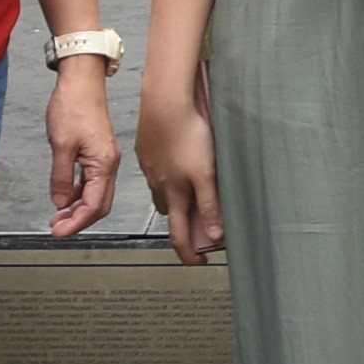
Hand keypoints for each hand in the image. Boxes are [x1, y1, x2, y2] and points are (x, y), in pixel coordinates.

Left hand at [45, 59, 121, 241]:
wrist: (81, 80)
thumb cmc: (74, 104)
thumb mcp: (61, 144)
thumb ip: (61, 177)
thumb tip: (61, 202)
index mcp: (103, 163)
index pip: (93, 205)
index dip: (76, 223)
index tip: (59, 232)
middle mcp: (109, 163)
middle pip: (100, 205)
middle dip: (79, 220)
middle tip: (58, 228)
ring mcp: (105, 158)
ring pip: (96, 194)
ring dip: (78, 208)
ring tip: (58, 215)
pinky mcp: (99, 152)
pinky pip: (93, 181)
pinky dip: (80, 193)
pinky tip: (66, 194)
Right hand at [135, 75, 225, 265]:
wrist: (164, 102)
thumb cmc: (185, 133)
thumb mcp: (206, 174)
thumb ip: (210, 204)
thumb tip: (213, 234)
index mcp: (174, 193)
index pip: (179, 235)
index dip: (188, 254)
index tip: (199, 262)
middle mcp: (159, 183)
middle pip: (172, 213)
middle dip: (184, 222)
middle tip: (201, 223)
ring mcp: (152, 166)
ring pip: (164, 190)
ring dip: (177, 196)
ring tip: (192, 189)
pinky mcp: (149, 148)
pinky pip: (159, 169)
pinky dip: (169, 174)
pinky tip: (179, 160)